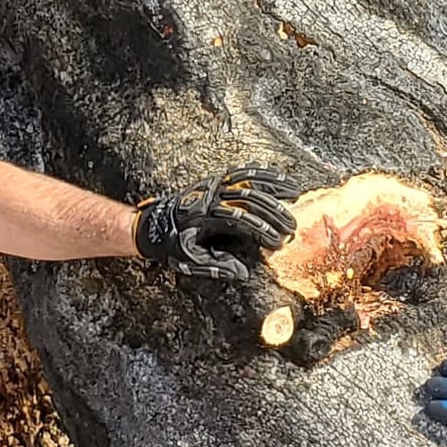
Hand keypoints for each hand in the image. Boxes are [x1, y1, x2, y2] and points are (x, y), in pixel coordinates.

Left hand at [136, 164, 296, 281]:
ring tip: (294, 192)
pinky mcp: (214, 180)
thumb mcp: (189, 260)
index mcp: (206, 216)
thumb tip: (242, 274)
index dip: (262, 230)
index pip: (242, 220)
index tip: (277, 242)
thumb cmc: (171, 244)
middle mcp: (211, 196)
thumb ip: (215, 267)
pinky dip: (260, 172)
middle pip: (250, 199)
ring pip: (249, 180)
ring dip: (274, 187)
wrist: (151, 226)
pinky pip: (240, 172)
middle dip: (275, 213)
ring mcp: (213, 185)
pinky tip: (277, 175)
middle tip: (291, 227)